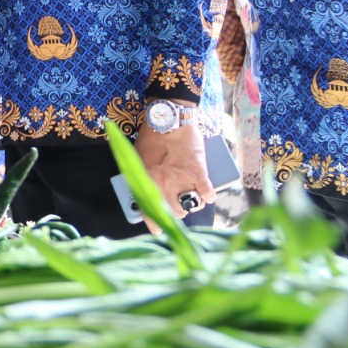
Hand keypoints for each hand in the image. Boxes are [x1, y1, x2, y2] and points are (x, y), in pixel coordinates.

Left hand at [133, 110, 214, 230]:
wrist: (169, 119)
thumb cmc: (151, 137)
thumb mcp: (139, 159)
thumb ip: (144, 176)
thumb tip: (147, 191)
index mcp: (146, 181)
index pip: (151, 210)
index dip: (156, 223)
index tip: (161, 229)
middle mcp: (163, 185)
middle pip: (176, 212)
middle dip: (179, 210)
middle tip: (181, 202)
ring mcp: (181, 179)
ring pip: (192, 205)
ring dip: (194, 203)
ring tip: (194, 195)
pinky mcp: (198, 171)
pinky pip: (207, 193)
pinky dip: (208, 195)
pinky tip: (207, 194)